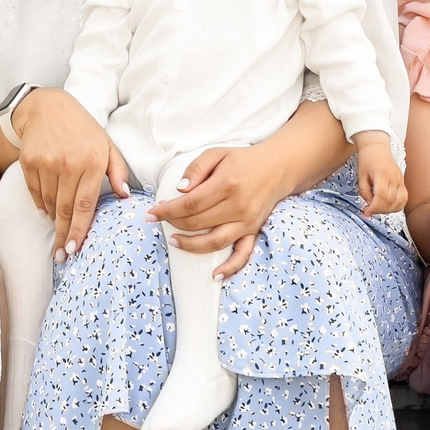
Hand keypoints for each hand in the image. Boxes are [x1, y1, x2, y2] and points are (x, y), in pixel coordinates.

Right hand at [12, 88, 131, 258]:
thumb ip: (117, 171)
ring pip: (48, 203)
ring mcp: (46, 163)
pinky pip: (35, 192)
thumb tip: (125, 196)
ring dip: (53, 219)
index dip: (79, 229)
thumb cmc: (82, 128)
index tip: (74, 248)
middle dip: (63, 235)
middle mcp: (67, 163)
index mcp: (91, 161)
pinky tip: (46, 210)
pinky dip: (40, 204)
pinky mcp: (29, 162)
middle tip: (61, 256)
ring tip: (57, 231)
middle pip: (64, 209)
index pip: (85, 204)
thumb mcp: (106, 145)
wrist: (47, 107)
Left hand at [150, 145, 297, 279]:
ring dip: (190, 246)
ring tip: (174, 241)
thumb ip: (196, 169)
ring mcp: (247, 221)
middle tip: (159, 220)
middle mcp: (238, 206)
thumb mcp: (216, 153)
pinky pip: (243, 254)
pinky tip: (214, 276)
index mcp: (227, 184)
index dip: (167, 210)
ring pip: (214, 242)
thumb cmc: (242, 160)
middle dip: (172, 223)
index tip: (152, 212)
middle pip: (198, 223)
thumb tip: (180, 190)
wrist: (277, 167)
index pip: (190, 203)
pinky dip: (230, 268)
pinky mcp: (253, 231)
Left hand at [353, 133, 406, 214]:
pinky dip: (397, 206)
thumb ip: (364, 191)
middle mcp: (394, 178)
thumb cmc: (367, 160)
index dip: (374, 207)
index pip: (381, 196)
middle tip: (369, 211)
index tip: (366, 211)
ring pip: (400, 202)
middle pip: (390, 201)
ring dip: (389, 210)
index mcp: (382, 174)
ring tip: (378, 209)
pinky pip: (404, 199)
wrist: (377, 148)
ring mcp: (400, 180)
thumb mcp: (361, 175)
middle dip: (379, 210)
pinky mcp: (403, 182)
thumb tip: (370, 204)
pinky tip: (388, 207)